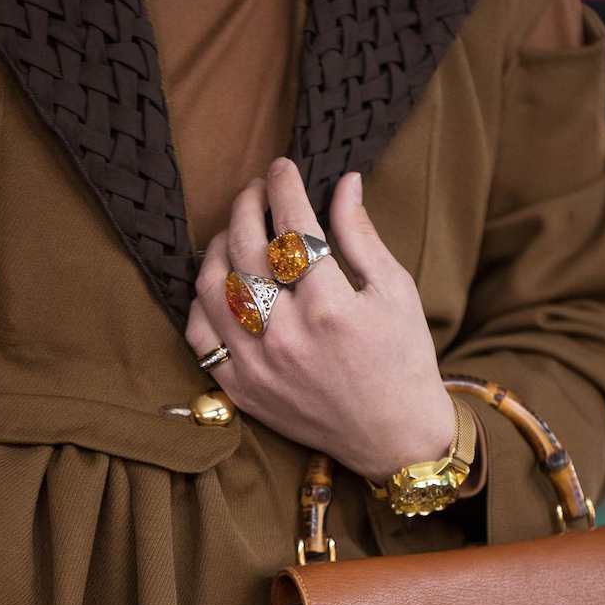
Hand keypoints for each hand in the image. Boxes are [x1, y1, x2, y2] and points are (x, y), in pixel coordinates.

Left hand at [184, 157, 456, 482]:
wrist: (394, 437)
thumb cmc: (404, 359)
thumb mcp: (396, 291)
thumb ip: (362, 235)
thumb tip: (345, 182)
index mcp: (331, 306)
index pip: (292, 226)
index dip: (284, 187)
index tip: (282, 167)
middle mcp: (287, 334)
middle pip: (245, 248)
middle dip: (247, 205)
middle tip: (256, 190)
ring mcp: (258, 365)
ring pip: (212, 288)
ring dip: (217, 248)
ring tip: (234, 231)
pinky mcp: (242, 389)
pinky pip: (200, 337)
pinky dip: (201, 302)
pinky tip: (220, 283)